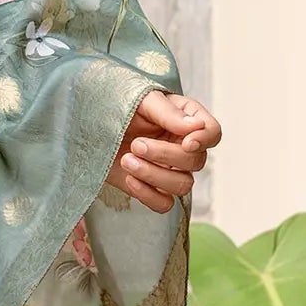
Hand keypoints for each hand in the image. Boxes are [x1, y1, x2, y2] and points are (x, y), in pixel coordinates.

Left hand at [107, 91, 219, 213]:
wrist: (92, 126)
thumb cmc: (120, 107)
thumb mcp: (143, 101)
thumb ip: (169, 113)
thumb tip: (196, 128)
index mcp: (187, 120)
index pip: (213, 133)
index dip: (205, 141)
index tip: (186, 142)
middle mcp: (183, 147)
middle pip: (196, 162)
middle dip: (165, 155)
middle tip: (136, 144)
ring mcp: (170, 170)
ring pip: (182, 186)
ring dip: (154, 175)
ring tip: (127, 159)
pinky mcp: (153, 189)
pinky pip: (164, 204)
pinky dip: (148, 195)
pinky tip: (129, 179)